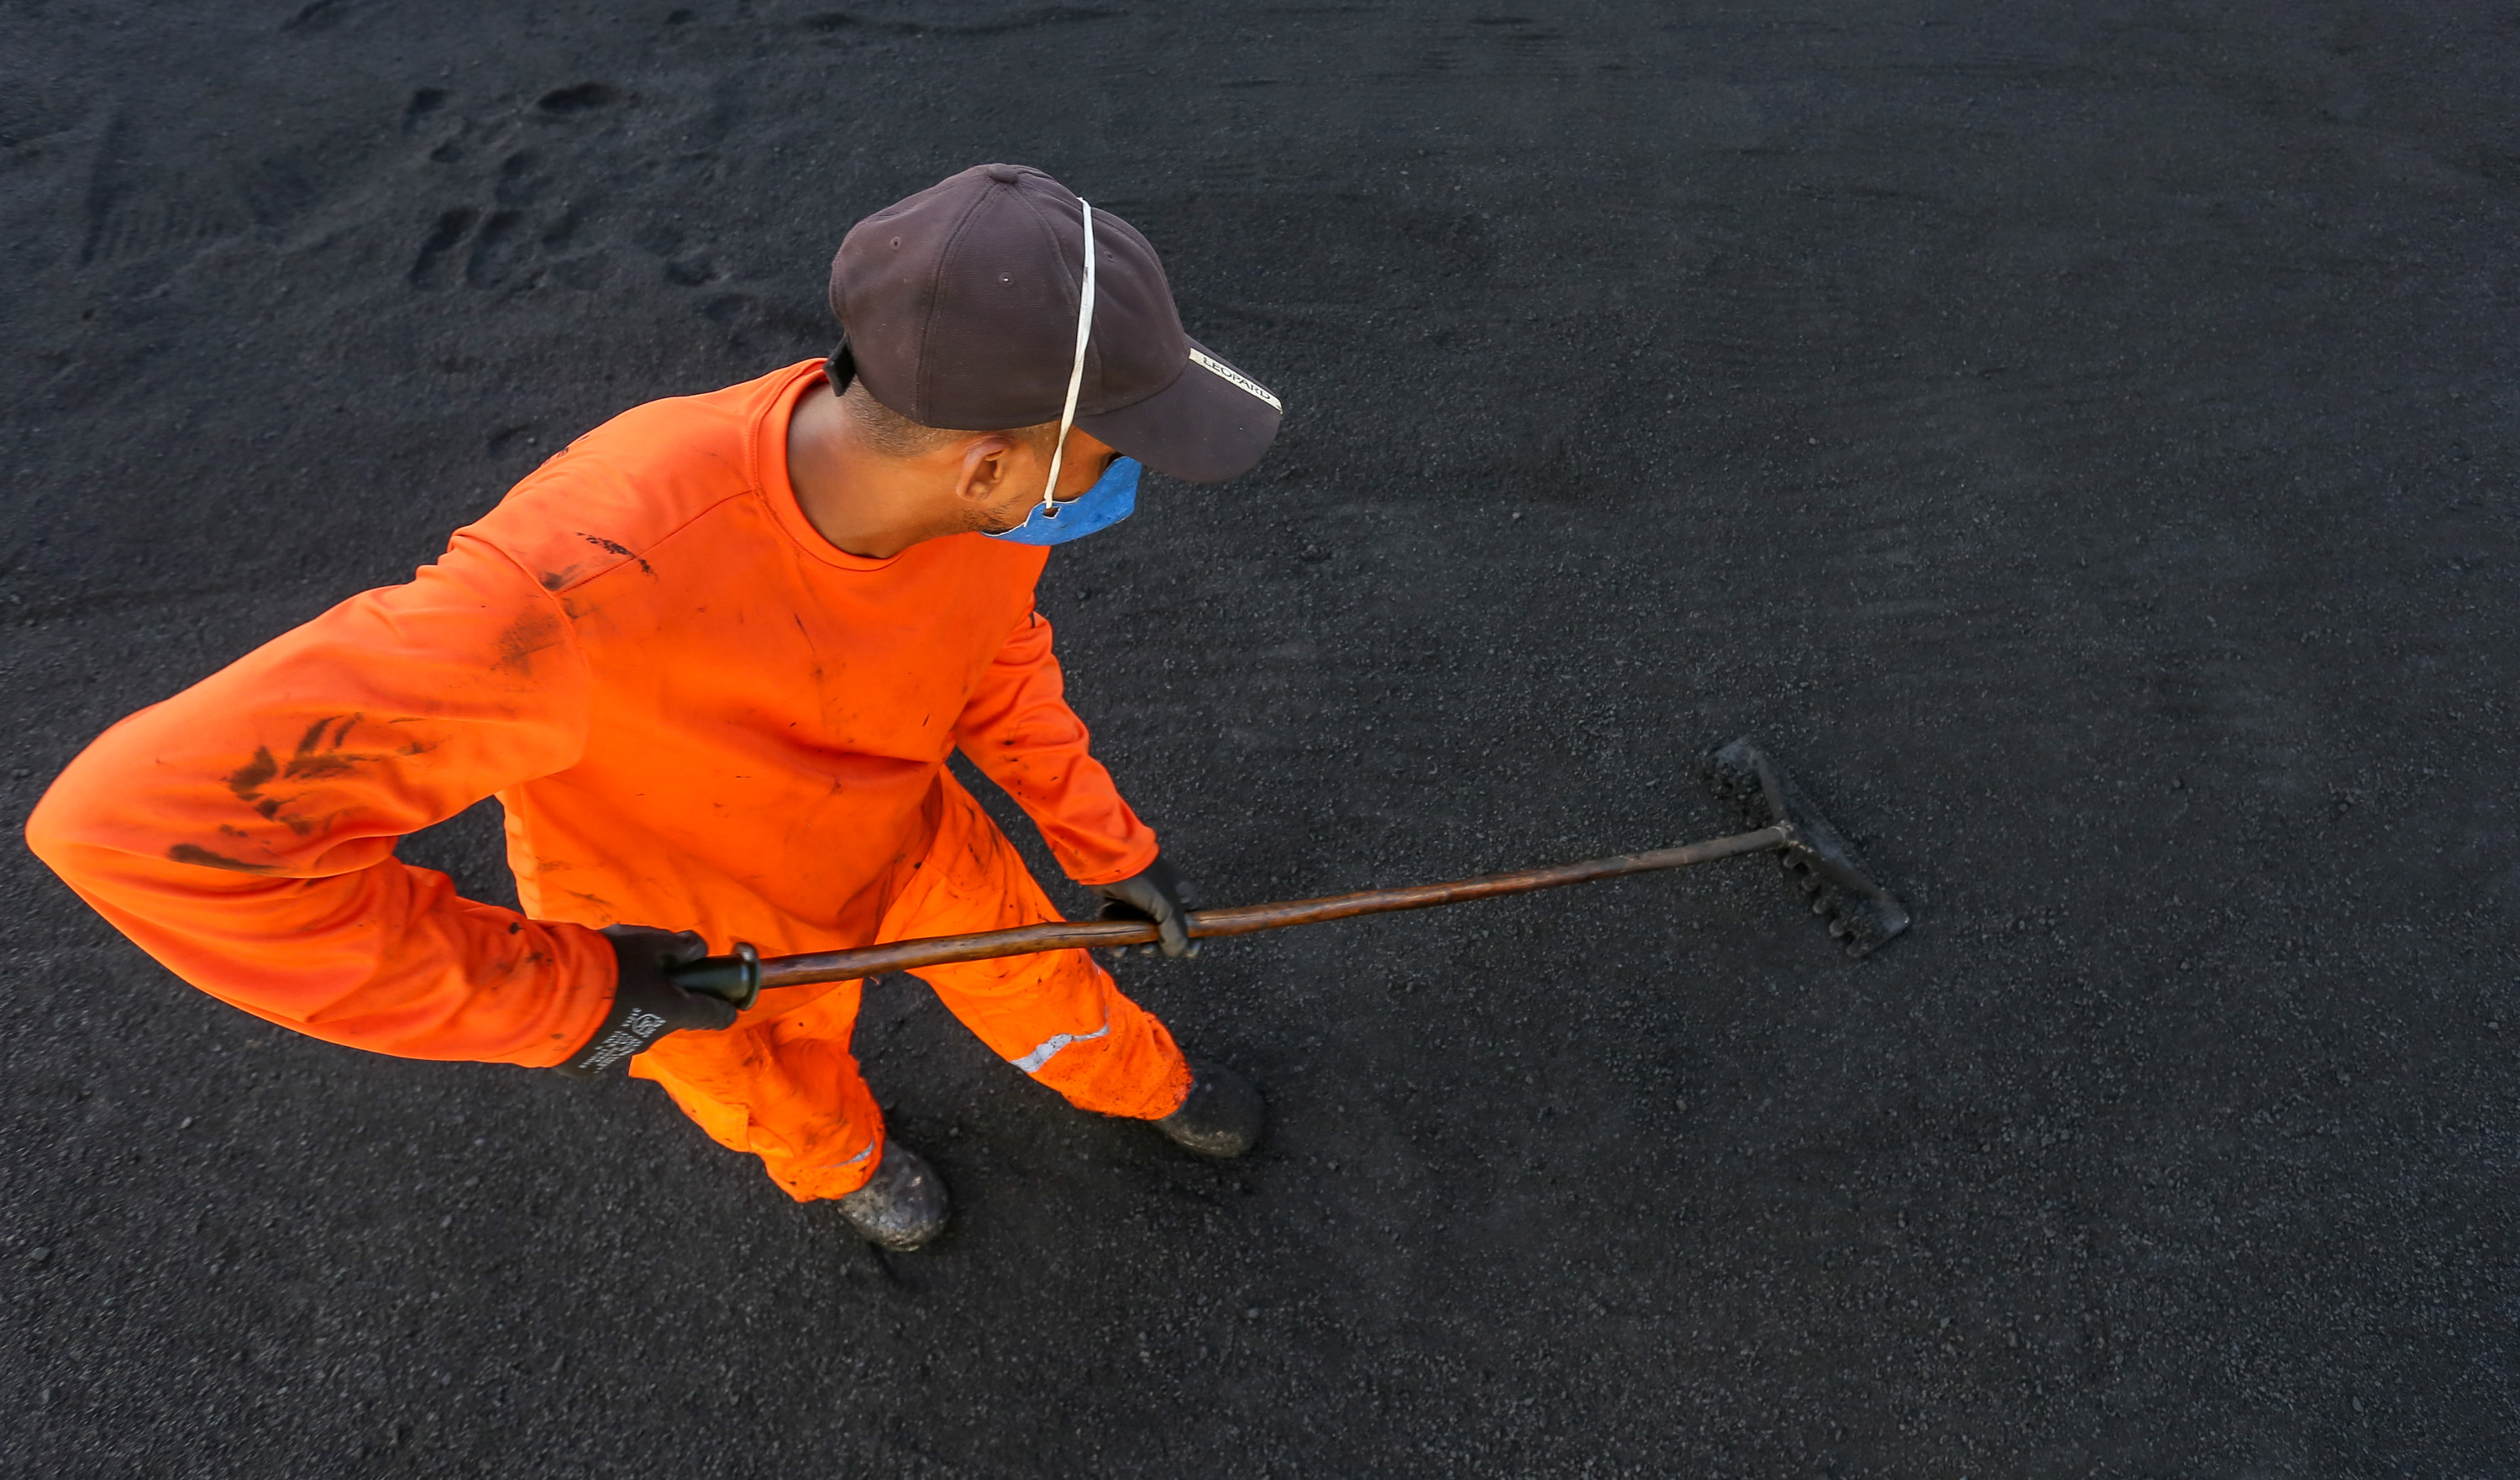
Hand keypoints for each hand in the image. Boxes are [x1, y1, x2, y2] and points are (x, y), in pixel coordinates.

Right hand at [553, 926, 741, 1077]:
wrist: (549, 993)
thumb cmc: (607, 962)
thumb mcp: (648, 942)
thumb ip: (679, 946)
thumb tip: (699, 949)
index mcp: (673, 1010)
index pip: (714, 1015)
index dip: (723, 1007)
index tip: (728, 1004)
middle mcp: (652, 1037)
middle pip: (666, 1016)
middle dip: (660, 997)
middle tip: (639, 973)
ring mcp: (621, 1052)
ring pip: (633, 1028)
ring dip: (626, 1011)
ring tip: (601, 986)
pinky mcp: (589, 1063)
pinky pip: (601, 1041)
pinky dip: (597, 1026)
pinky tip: (579, 1007)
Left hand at [1092, 854, 1196, 958]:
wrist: (1109, 861)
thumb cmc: (1144, 881)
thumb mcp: (1167, 907)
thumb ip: (1176, 934)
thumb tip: (1178, 952)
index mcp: (1181, 896)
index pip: (1194, 922)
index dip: (1192, 939)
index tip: (1186, 954)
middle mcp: (1163, 899)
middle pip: (1166, 932)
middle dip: (1157, 945)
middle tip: (1147, 949)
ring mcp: (1140, 902)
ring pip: (1141, 931)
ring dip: (1135, 944)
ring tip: (1126, 949)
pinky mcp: (1119, 903)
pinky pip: (1122, 926)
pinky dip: (1118, 936)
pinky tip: (1115, 944)